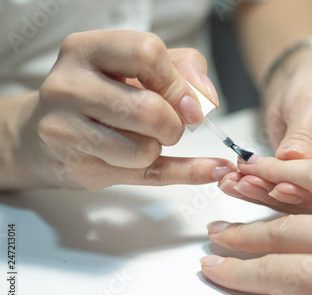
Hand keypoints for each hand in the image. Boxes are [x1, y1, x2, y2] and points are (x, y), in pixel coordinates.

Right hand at [21, 30, 233, 189]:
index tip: (189, 102)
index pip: (146, 54)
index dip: (177, 82)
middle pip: (150, 110)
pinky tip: (209, 170)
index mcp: (86, 50)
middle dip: (174, 124)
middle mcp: (69, 87)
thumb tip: (205, 100)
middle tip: (169, 125)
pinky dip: (186, 173)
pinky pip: (148, 176)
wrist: (50, 129)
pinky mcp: (80, 168)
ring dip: (159, 147)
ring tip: (142, 137)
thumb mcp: (136, 65)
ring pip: (144, 150)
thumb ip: (180, 69)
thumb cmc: (101, 91)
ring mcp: (67, 131)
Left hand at [219, 119, 311, 213]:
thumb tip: (294, 161)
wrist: (298, 75)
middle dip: (280, 190)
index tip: (280, 185)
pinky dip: (259, 187)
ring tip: (235, 183)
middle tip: (248, 183)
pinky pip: (285, 190)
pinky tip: (236, 183)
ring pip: (300, 198)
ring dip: (263, 192)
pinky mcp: (308, 181)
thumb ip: (304, 135)